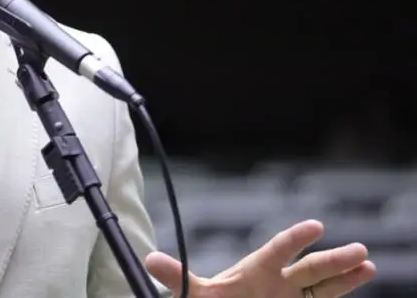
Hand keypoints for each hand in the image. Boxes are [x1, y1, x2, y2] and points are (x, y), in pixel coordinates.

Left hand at [145, 219, 376, 297]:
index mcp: (253, 271)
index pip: (276, 252)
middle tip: (360, 249)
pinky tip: (364, 278)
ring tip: (367, 263)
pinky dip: (344, 289)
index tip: (315, 226)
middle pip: (308, 269)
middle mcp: (276, 281)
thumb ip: (177, 276)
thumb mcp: (193, 293)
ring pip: (322, 284)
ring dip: (345, 275)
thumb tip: (150, 261)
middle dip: (332, 260)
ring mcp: (290, 296)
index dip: (293, 239)